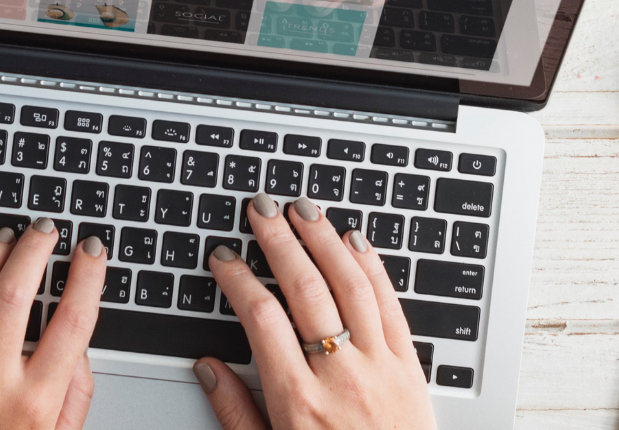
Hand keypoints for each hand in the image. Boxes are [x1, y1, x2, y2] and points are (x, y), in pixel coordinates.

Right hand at [196, 194, 436, 429]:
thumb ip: (237, 412)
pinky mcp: (411, 368)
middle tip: (262, 207)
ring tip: (304, 210)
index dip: (238, 278)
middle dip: (280, 240)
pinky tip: (356, 242)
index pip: (260, 318)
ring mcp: (380, 368)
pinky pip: (391, 305)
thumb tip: (208, 368)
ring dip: (325, 239)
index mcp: (298, 401)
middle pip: (305, 289)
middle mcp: (340, 377)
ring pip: (351, 285)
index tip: (223, 256)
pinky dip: (373, 267)